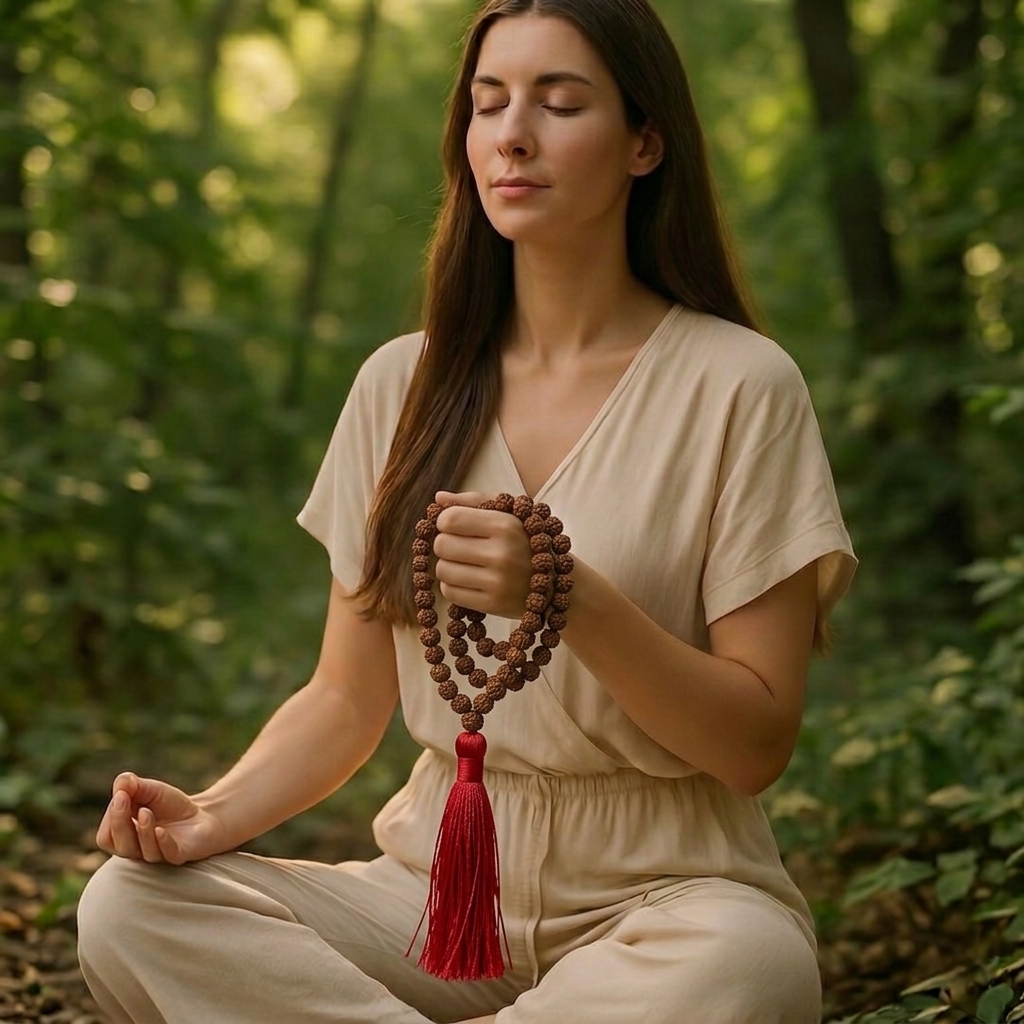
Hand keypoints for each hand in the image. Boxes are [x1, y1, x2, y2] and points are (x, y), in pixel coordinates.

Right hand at [95, 771, 229, 864]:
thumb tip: (121, 781)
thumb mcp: (151, 790)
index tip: (121, 794)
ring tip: (146, 811)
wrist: (202, 815)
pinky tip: (160, 830)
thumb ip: (132, 785)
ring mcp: (159, 854)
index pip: (106, 837)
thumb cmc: (170, 805)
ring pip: (143, 852)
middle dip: (119, 822)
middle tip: (124, 798)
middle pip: (120, 846)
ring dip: (142, 830)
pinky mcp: (179, 855)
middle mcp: (138, 851)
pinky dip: (162, 842)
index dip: (111, 817)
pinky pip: (168, 854)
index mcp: (125, 838)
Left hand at [433, 491, 534, 618]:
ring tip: (467, 564)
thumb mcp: (508, 512)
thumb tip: (438, 498)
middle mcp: (502, 553)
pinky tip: (470, 580)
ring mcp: (498, 582)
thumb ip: (473, 501)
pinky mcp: (493, 604)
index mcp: (505, 525)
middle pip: (442, 545)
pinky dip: (454, 586)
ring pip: (442, 570)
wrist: (557, 582)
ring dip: (449, 566)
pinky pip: (449, 592)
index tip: (455, 526)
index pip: (450, 519)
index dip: (445, 522)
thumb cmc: (524, 541)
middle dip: (446, 544)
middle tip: (461, 546)